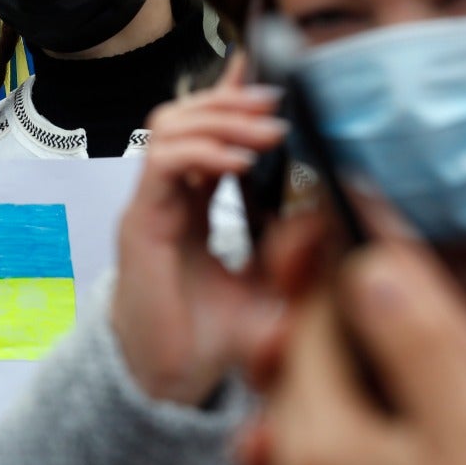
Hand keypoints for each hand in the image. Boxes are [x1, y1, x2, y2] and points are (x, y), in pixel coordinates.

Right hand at [110, 54, 288, 405]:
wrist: (171, 387)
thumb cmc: (212, 341)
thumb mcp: (271, 287)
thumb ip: (294, 250)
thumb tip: (324, 208)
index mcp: (191, 204)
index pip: (205, 131)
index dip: (231, 97)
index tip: (269, 77)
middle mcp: (165, 197)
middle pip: (183, 114)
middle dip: (230, 100)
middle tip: (277, 104)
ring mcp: (150, 207)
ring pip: (168, 126)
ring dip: (219, 117)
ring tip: (264, 130)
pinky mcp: (141, 225)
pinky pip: (161, 164)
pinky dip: (202, 153)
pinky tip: (239, 162)